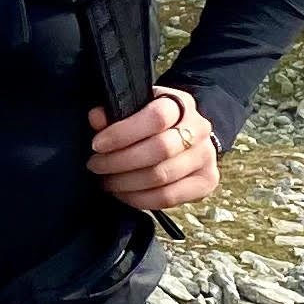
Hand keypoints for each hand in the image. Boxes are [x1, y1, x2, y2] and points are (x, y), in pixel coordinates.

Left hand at [91, 85, 219, 214]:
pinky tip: (123, 194)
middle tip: (96, 165)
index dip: (123, 133)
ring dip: (126, 182)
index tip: (97, 144)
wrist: (185, 134)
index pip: (156, 117)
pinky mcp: (206, 181)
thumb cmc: (153, 122)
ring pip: (162, 176)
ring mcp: (206, 157)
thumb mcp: (136, 108)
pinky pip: (168, 197)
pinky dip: (139, 199)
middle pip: (159, 149)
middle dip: (119, 161)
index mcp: (181, 104)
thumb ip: (115, 111)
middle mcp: (199, 129)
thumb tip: (97, 118)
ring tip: (106, 181)